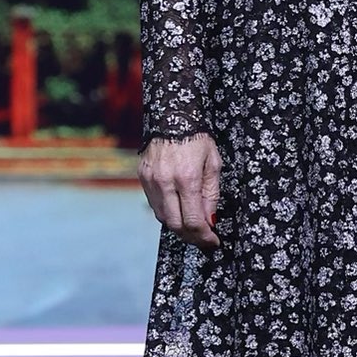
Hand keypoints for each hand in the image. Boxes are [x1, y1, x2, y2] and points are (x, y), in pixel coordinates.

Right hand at [138, 131, 221, 247]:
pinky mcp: (143, 177)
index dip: (205, 236)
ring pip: (163, 218)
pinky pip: (154, 205)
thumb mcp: (213, 164)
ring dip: (179, 227)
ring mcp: (151, 180)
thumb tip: (210, 220)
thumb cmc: (197, 138)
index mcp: (187, 178)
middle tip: (204, 238)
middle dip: (192, 237)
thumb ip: (211, 194)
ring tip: (193, 226)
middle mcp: (166, 182)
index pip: (194, 221)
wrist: (172, 116)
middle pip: (176, 225)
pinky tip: (178, 210)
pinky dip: (167, 212)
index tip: (213, 240)